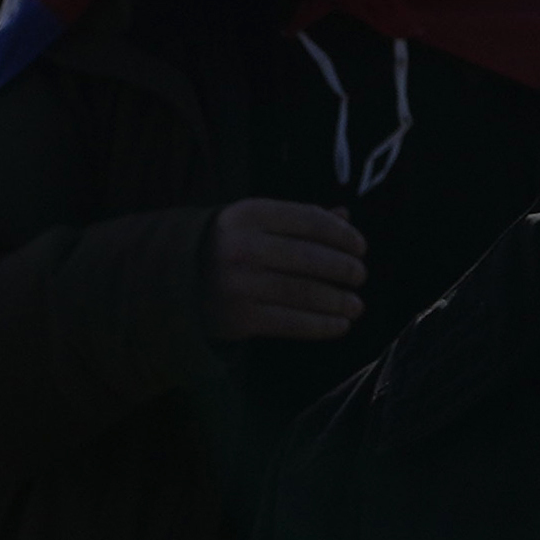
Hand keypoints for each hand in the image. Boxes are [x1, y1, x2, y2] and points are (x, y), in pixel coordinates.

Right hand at [207, 199, 368, 341]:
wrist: (178, 280)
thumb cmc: (230, 245)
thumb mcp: (255, 222)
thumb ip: (299, 219)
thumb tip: (345, 216)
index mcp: (248, 214)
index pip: (308, 220)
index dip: (340, 234)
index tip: (361, 246)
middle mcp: (243, 247)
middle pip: (309, 258)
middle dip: (343, 269)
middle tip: (360, 276)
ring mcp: (240, 284)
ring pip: (303, 293)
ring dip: (337, 301)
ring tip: (356, 305)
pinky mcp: (240, 318)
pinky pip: (291, 323)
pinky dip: (321, 326)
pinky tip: (340, 325)